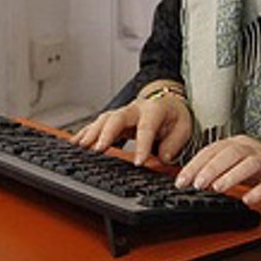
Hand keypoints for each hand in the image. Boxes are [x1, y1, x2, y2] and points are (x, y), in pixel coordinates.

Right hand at [71, 93, 191, 165]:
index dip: (142, 145)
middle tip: (98, 148)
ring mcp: (122, 113)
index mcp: (154, 110)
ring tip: (81, 147)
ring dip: (92, 133)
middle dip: (106, 133)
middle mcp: (134, 109)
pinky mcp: (114, 119)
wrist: (166, 98)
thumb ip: (174, 143)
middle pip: (117, 118)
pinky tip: (76, 142)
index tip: (138, 161)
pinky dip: (86, 133)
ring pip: (104, 119)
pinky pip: (98, 124)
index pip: (146, 128)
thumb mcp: (184, 127)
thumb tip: (163, 158)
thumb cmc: (173, 114)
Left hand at [173, 135, 260, 206]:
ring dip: (231, 176)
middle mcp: (251, 149)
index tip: (181, 180)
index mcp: (237, 144)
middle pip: (229, 154)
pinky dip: (258, 192)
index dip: (194, 165)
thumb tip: (192, 178)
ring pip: (249, 164)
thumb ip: (218, 167)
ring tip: (217, 188)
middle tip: (196, 184)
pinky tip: (247, 200)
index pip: (212, 150)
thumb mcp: (238, 162)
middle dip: (210, 168)